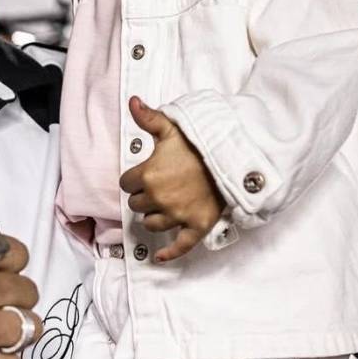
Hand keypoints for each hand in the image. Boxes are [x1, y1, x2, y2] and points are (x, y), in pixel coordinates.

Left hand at [119, 96, 224, 262]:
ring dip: (154, 217)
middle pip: (137, 204)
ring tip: (162, 206)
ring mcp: (178, 214)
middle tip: (156, 188)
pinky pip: (179, 245)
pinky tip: (159, 257)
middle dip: (144, 196)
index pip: (126, 184)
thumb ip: (148, 117)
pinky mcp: (196, 226)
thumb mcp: (171, 128)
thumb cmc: (198, 143)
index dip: (133, 179)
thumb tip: (132, 101)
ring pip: (152, 223)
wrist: (231, 159)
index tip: (143, 175)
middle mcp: (159, 197)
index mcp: (148, 174)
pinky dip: (169, 253)